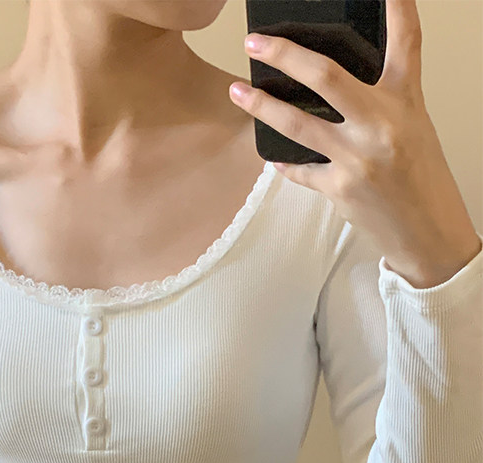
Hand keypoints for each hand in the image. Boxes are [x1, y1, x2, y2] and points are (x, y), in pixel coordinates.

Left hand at [230, 0, 480, 286]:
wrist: (429, 234)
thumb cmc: (421, 179)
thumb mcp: (413, 126)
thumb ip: (380, 100)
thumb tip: (335, 83)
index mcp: (405, 101)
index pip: (406, 41)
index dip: (396, 6)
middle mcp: (382, 125)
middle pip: (326, 76)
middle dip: (284, 55)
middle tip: (255, 42)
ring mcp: (358, 158)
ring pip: (298, 124)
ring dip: (262, 107)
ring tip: (238, 92)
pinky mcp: (340, 189)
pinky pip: (300, 169)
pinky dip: (285, 161)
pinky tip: (271, 154)